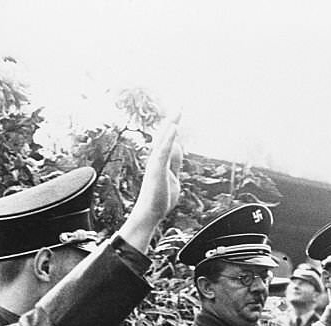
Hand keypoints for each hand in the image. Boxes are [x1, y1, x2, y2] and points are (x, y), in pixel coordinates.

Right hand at [119, 117, 182, 252]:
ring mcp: (156, 162)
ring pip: (163, 139)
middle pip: (164, 135)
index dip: (173, 129)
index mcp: (160, 161)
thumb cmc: (160, 199)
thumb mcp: (173, 178)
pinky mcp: (157, 168)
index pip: (168, 141)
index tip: (178, 116)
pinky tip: (174, 127)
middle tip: (179, 106)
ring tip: (178, 111)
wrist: (151, 213)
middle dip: (172, 120)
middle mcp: (156, 158)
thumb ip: (175, 164)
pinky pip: (163, 150)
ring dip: (171, 124)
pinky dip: (168, 138)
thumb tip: (178, 148)